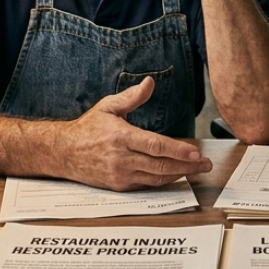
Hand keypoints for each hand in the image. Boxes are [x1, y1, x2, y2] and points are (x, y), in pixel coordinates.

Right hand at [53, 77, 212, 190]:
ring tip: (196, 170)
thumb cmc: (87, 128)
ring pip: (156, 178)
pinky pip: (146, 184)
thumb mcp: (108, 107)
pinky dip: (163, 180)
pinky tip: (175, 174)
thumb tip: (150, 82)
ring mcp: (120, 174)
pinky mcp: (119, 185)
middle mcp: (121, 158)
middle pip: (160, 165)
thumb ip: (132, 96)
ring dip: (179, 175)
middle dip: (187, 166)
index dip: (178, 151)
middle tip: (205, 164)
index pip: (155, 145)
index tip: (196, 153)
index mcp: (121, 136)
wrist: (63, 153)